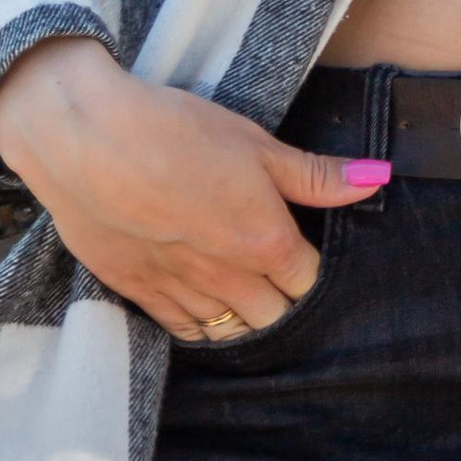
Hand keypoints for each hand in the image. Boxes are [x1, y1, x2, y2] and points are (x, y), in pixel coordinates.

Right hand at [0, 36, 388, 342]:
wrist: (83, 137)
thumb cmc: (173, 130)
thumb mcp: (255, 143)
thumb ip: (314, 175)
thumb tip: (376, 179)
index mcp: (264, 241)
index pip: (308, 282)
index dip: (311, 269)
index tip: (305, 252)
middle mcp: (226, 277)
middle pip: (273, 317)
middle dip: (282, 300)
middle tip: (277, 273)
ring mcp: (179, 289)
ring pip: (228, 329)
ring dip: (242, 315)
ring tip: (243, 290)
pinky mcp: (135, 290)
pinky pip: (181, 329)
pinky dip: (199, 323)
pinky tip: (202, 302)